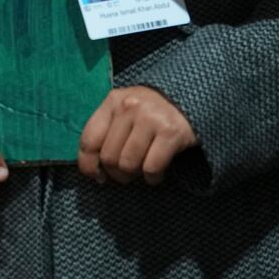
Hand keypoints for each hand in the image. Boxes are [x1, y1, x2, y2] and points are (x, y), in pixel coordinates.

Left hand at [77, 86, 197, 185]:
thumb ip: (107, 132)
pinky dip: (152, 178)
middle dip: (115, 173)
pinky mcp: (171, 133)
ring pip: (128, 164)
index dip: (88, 164)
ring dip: (134, 176)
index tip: (96, 176)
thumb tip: (94, 171)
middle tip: (126, 173)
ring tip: (141, 171)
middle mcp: (129, 107)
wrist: (191, 99)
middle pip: (109, 156)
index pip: (89, 139)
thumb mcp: (124, 111)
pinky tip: (156, 173)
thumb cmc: (150, 112)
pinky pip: (151, 168)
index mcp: (112, 101)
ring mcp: (150, 119)